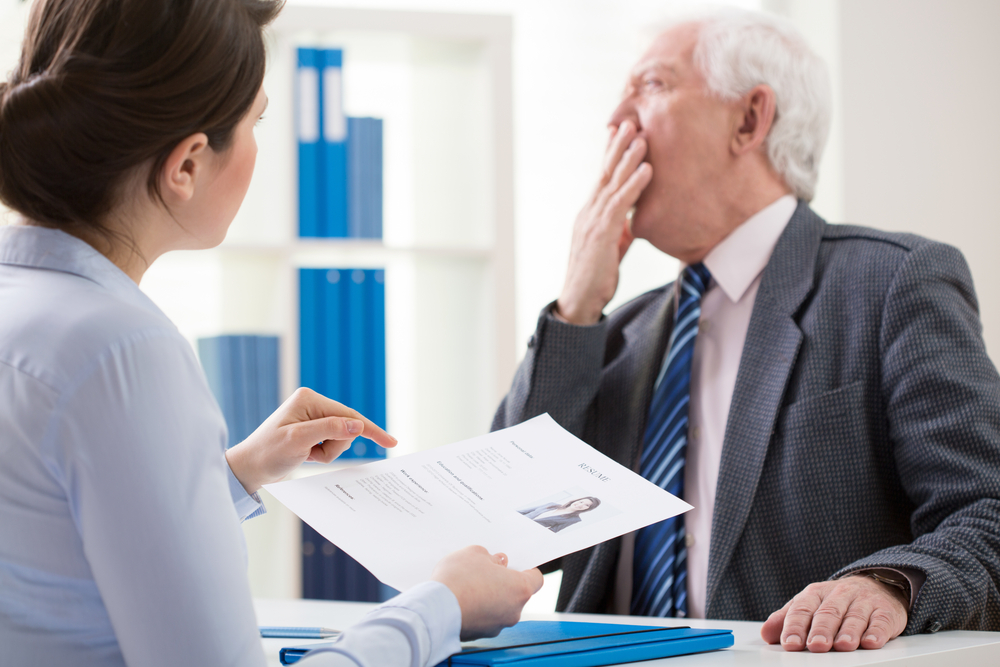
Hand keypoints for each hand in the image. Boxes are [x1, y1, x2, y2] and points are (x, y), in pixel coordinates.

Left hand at [225, 387, 396, 493]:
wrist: (248, 468)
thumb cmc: (268, 453)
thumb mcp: (298, 441)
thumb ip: (330, 429)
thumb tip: (358, 424)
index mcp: (309, 399)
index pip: (348, 415)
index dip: (370, 430)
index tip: (391, 442)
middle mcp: (312, 404)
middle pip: (346, 427)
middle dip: (335, 447)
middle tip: (311, 455)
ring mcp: (313, 417)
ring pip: (341, 437)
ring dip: (328, 452)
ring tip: (306, 456)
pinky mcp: (312, 429)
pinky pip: (332, 443)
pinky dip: (324, 453)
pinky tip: (306, 455)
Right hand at [431, 545, 543, 640]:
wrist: (437, 609)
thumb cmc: (459, 580)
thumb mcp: (474, 553)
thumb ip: (490, 557)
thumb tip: (494, 562)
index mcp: (520, 589)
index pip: (536, 579)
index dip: (525, 570)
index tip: (515, 566)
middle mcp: (514, 611)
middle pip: (516, 593)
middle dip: (503, 582)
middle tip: (485, 572)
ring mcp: (498, 625)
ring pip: (499, 607)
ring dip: (489, 597)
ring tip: (469, 585)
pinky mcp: (481, 634)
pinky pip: (485, 618)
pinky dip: (478, 610)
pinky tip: (462, 599)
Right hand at [555, 120, 652, 324]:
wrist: (579, 301)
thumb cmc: (595, 277)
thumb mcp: (611, 248)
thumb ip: (620, 231)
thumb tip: (633, 221)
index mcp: (590, 215)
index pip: (601, 178)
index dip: (610, 155)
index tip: (619, 133)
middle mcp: (588, 212)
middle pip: (604, 172)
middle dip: (618, 147)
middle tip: (630, 122)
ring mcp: (593, 221)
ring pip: (612, 183)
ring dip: (628, 158)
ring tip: (642, 137)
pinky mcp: (601, 234)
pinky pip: (620, 204)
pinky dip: (634, 185)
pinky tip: (646, 170)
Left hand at [760, 575, 907, 651]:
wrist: (877, 585)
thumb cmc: (836, 602)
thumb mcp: (810, 605)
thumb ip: (787, 619)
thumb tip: (766, 634)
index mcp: (815, 593)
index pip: (802, 609)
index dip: (795, 626)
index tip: (789, 644)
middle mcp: (839, 594)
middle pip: (828, 612)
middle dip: (821, 630)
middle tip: (815, 646)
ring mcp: (863, 601)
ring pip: (854, 616)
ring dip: (848, 632)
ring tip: (842, 646)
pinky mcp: (885, 611)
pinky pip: (881, 621)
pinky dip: (876, 632)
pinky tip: (871, 642)